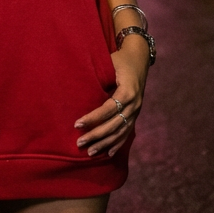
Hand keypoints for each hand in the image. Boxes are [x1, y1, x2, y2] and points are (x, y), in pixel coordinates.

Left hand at [73, 37, 149, 158]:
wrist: (139, 58)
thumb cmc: (119, 59)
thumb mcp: (109, 62)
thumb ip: (98, 74)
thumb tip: (75, 82)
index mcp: (128, 90)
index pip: (108, 109)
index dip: (93, 118)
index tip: (77, 124)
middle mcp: (134, 104)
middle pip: (114, 124)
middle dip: (96, 135)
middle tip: (79, 143)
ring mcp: (136, 111)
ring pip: (120, 131)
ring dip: (105, 143)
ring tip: (90, 152)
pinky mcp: (135, 114)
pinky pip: (127, 132)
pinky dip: (118, 143)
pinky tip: (109, 153)